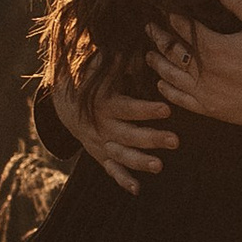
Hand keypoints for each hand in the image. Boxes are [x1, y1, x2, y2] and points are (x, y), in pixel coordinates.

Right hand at [54, 60, 177, 191]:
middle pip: (129, 135)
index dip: (146, 110)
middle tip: (175, 141)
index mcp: (105, 104)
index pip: (128, 108)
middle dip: (152, 139)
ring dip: (140, 162)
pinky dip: (122, 180)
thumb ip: (121, 62)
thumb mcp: (103, 67)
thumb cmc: (92, 79)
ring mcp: (101, 143)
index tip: (166, 109)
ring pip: (121, 155)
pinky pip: (111, 170)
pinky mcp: (100, 155)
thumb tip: (141, 52)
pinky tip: (137, 189)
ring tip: (159, 167)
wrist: (65, 101)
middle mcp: (102, 126)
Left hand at [146, 0, 241, 129]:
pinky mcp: (209, 109)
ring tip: (149, 53)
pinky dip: (167, 90)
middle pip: (172, 51)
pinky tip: (162, 83)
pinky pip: (181, 100)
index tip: (165, 10)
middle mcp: (204, 70)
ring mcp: (204, 92)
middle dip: (159, 37)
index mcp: (216, 47)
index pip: (185, 28)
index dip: (172, 17)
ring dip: (157, 62)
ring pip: (171, 75)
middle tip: (149, 28)